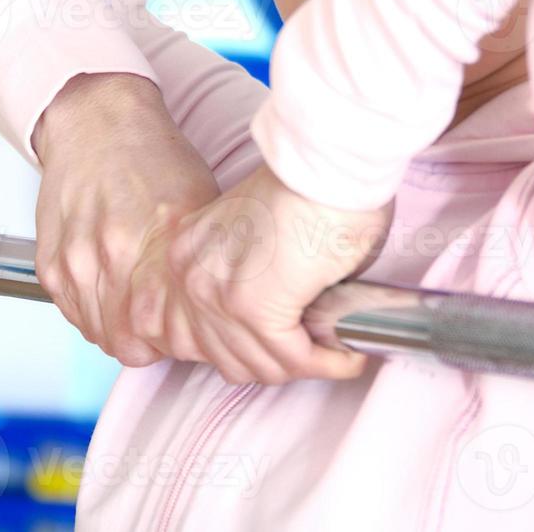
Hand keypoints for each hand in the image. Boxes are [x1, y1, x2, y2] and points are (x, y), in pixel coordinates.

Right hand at [32, 72, 218, 365]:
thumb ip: (203, 257)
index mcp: (161, 236)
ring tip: (137, 305)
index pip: (168, 332)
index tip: (187, 330)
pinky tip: (112, 292)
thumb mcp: (200, 201)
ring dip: (120, 329)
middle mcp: (114, 252)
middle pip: (130, 342)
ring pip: (100, 333)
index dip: (180, 340)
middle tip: (164, 325)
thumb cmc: (151, 155)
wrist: (97, 123)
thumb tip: (222, 301)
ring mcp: (77, 260)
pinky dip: (94, 313)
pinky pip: (74, 314)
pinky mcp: (51, 262)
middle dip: (151, 341)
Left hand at [128, 162, 392, 385]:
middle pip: (223, 358)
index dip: (237, 350)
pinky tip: (348, 356)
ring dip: (302, 366)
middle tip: (312, 353)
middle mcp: (190, 277)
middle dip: (273, 364)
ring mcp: (218, 295)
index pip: (190, 336)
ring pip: (259, 366)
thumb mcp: (255, 233)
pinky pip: (292, 360)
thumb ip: (247, 276)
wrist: (329, 168)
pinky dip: (326, 364)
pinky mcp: (255, 309)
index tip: (275, 348)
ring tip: (336, 354)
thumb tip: (275, 324)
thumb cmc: (311, 188)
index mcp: (185, 254)